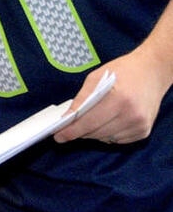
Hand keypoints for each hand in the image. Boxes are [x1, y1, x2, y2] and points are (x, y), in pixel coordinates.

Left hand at [55, 54, 169, 144]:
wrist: (152, 72)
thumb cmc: (122, 71)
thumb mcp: (96, 78)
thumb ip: (80, 100)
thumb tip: (66, 119)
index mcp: (119, 99)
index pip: (89, 122)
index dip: (71, 131)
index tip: (58, 136)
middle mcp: (132, 115)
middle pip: (96, 133)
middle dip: (80, 131)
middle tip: (69, 127)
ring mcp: (140, 124)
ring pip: (105, 138)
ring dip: (94, 133)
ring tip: (91, 120)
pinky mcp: (144, 131)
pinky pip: (118, 140)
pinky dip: (108, 134)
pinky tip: (107, 121)